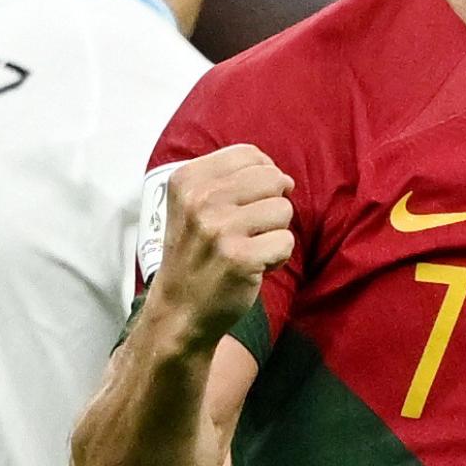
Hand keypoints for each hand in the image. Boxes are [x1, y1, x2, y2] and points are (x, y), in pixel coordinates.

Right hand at [150, 145, 295, 349]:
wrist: (179, 310)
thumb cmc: (197, 254)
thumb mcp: (194, 205)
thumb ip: (232, 180)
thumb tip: (284, 177)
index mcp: (188, 180)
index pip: (250, 155)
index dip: (263, 177)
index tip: (249, 202)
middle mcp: (200, 200)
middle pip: (273, 179)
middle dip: (271, 205)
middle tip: (248, 231)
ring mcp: (219, 229)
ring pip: (283, 210)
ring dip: (275, 233)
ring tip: (249, 249)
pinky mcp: (239, 258)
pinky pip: (286, 242)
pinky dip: (277, 257)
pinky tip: (254, 267)